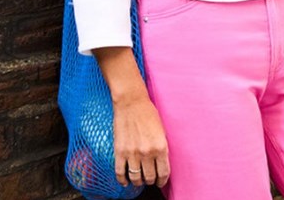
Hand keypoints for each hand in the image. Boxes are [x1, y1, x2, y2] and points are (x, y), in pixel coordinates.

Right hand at [92, 47, 169, 187]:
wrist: (131, 102)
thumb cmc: (148, 113)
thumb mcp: (162, 131)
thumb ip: (162, 148)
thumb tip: (161, 163)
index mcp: (161, 147)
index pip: (163, 173)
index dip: (162, 181)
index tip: (160, 182)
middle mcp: (147, 152)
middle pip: (149, 177)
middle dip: (150, 181)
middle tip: (150, 180)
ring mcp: (132, 153)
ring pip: (135, 178)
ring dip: (138, 181)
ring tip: (138, 180)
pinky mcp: (120, 151)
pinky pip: (120, 173)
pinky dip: (123, 180)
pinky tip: (125, 181)